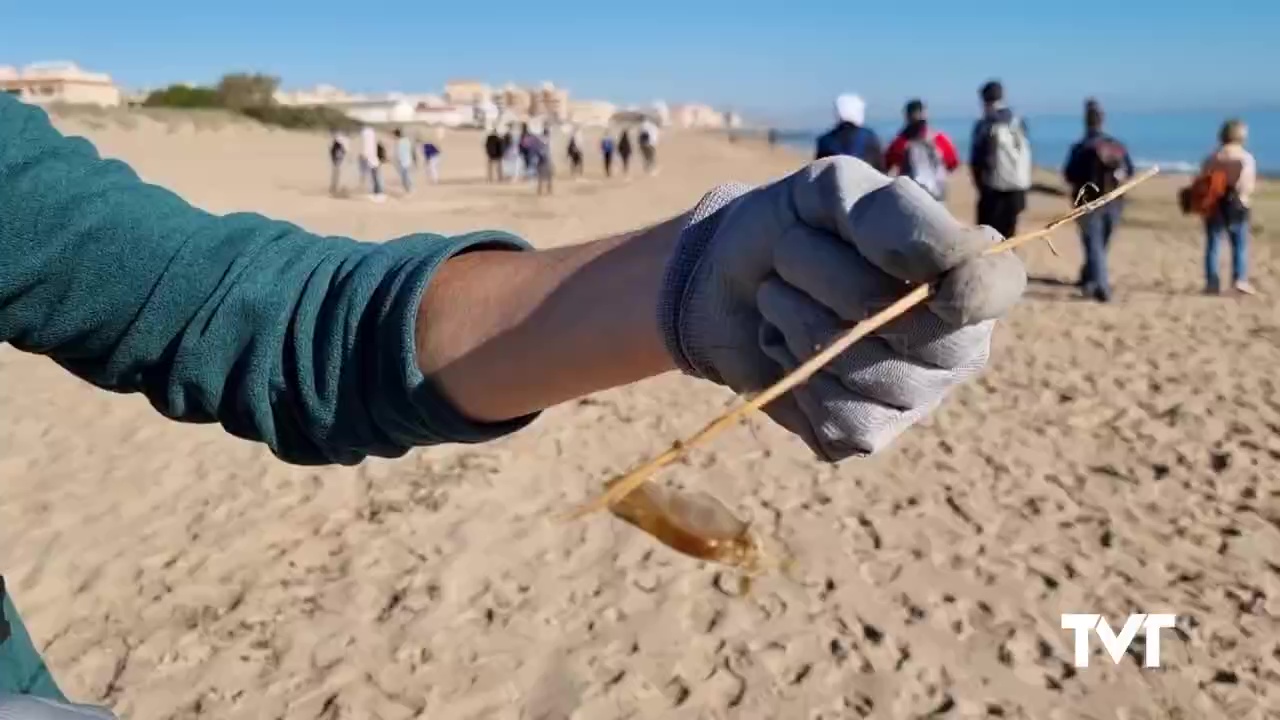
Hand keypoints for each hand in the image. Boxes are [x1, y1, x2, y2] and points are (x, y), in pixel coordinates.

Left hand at [658, 156, 1025, 459]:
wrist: (722, 278)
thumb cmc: (793, 227)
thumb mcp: (835, 192)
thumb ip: (895, 215)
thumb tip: (962, 254)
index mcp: (968, 275)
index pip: (996, 287)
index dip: (962, 284)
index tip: (910, 264)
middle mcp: (957, 345)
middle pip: (914, 332)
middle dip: (831, 281)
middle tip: (791, 253)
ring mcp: (915, 397)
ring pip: (865, 374)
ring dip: (798, 323)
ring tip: (781, 298)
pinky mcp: (865, 435)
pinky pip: (838, 418)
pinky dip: (793, 373)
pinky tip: (784, 347)